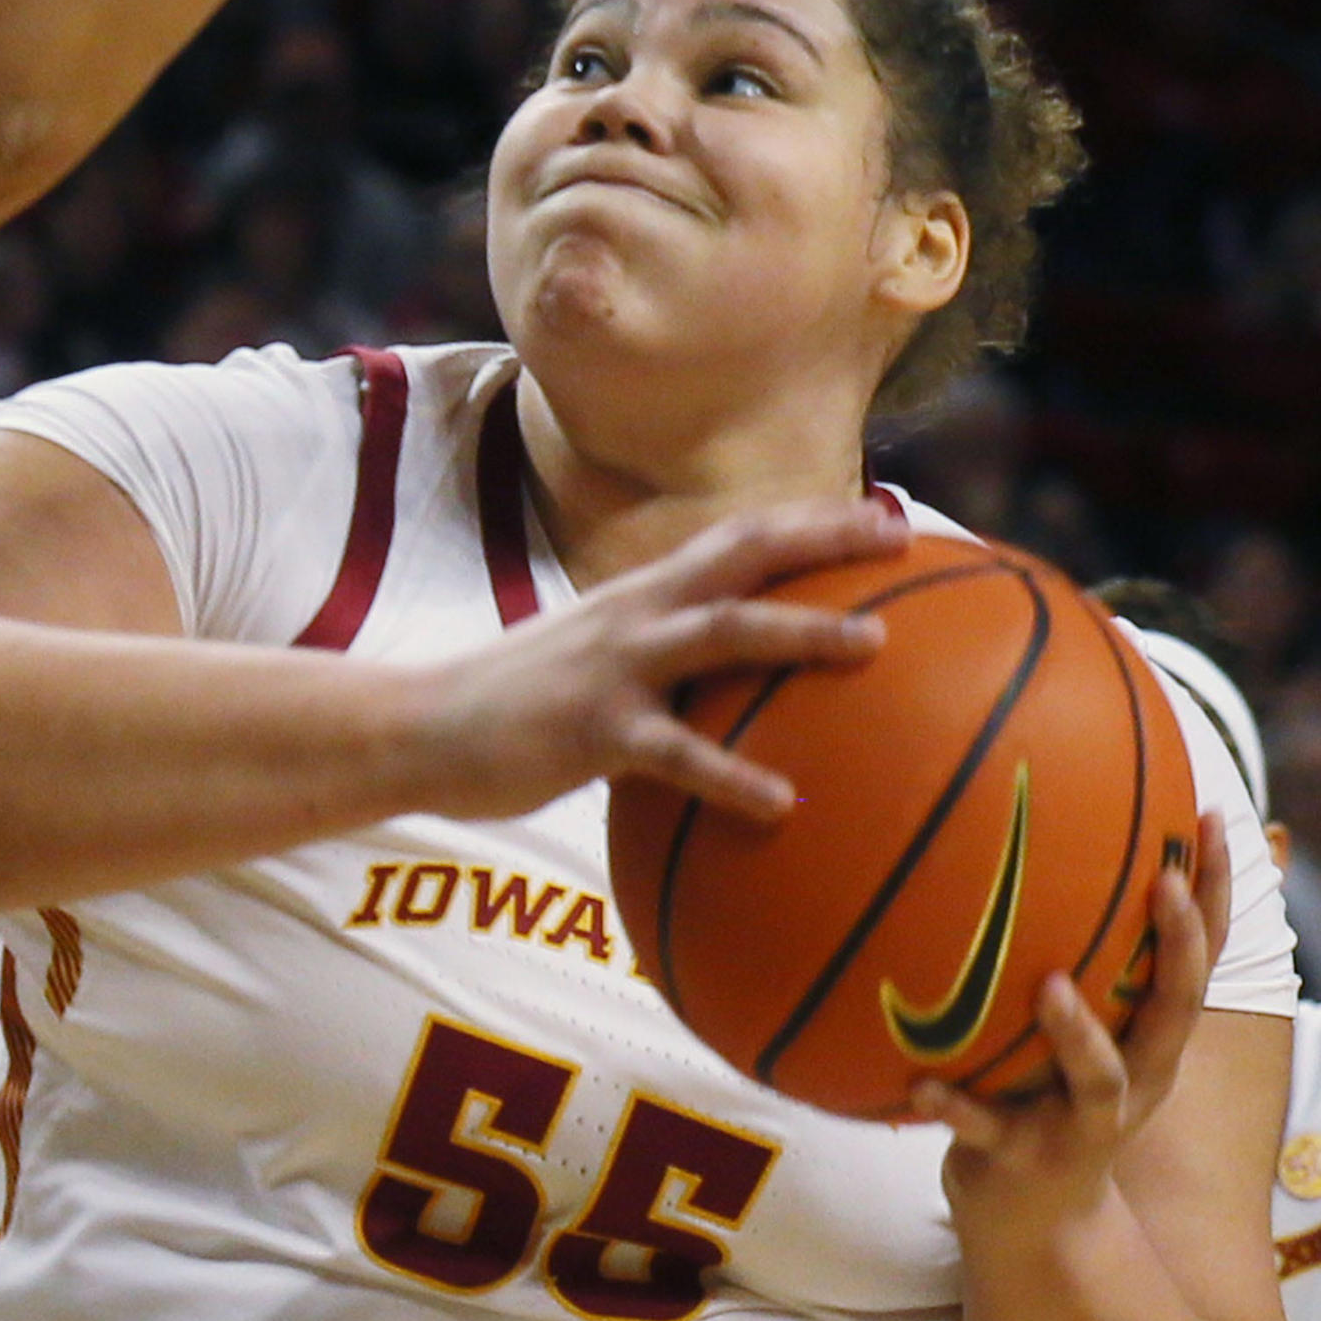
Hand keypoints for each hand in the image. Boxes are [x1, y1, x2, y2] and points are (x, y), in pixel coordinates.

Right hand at [397, 493, 905, 822]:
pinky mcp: (595, 730)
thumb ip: (660, 661)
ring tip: (873, 646)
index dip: (813, 522)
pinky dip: (733, 776)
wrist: (419, 726)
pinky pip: (678, 753)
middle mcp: (639, 612)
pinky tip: (783, 804)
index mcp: (644, 595)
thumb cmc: (517, 702)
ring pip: (726, 633)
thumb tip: (729, 691)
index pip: (741, 537)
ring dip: (803, 635)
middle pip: (747, 556)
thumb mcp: (594, 658)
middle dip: (826, 541)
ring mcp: (618, 666)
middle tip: (901, 539)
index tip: (886, 515)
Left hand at [919, 816, 1234, 1249]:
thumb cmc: (1051, 1098)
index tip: (1211, 816)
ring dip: (1078, 1034)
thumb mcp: (1086, 1034)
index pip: (1202, 956)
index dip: (1216, 892)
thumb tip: (1057, 846)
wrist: (1033, 1224)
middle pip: (1176, 1010)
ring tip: (1050, 987)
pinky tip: (920, 1085)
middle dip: (1180, 947)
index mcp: (1152, 1041)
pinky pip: (987, 1130)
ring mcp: (1081, 1123)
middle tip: (1164, 884)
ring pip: (1097, 1079)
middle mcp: (1134, 1079)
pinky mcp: (1023, 1159)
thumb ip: (1083, 963)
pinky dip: (956, 1109)